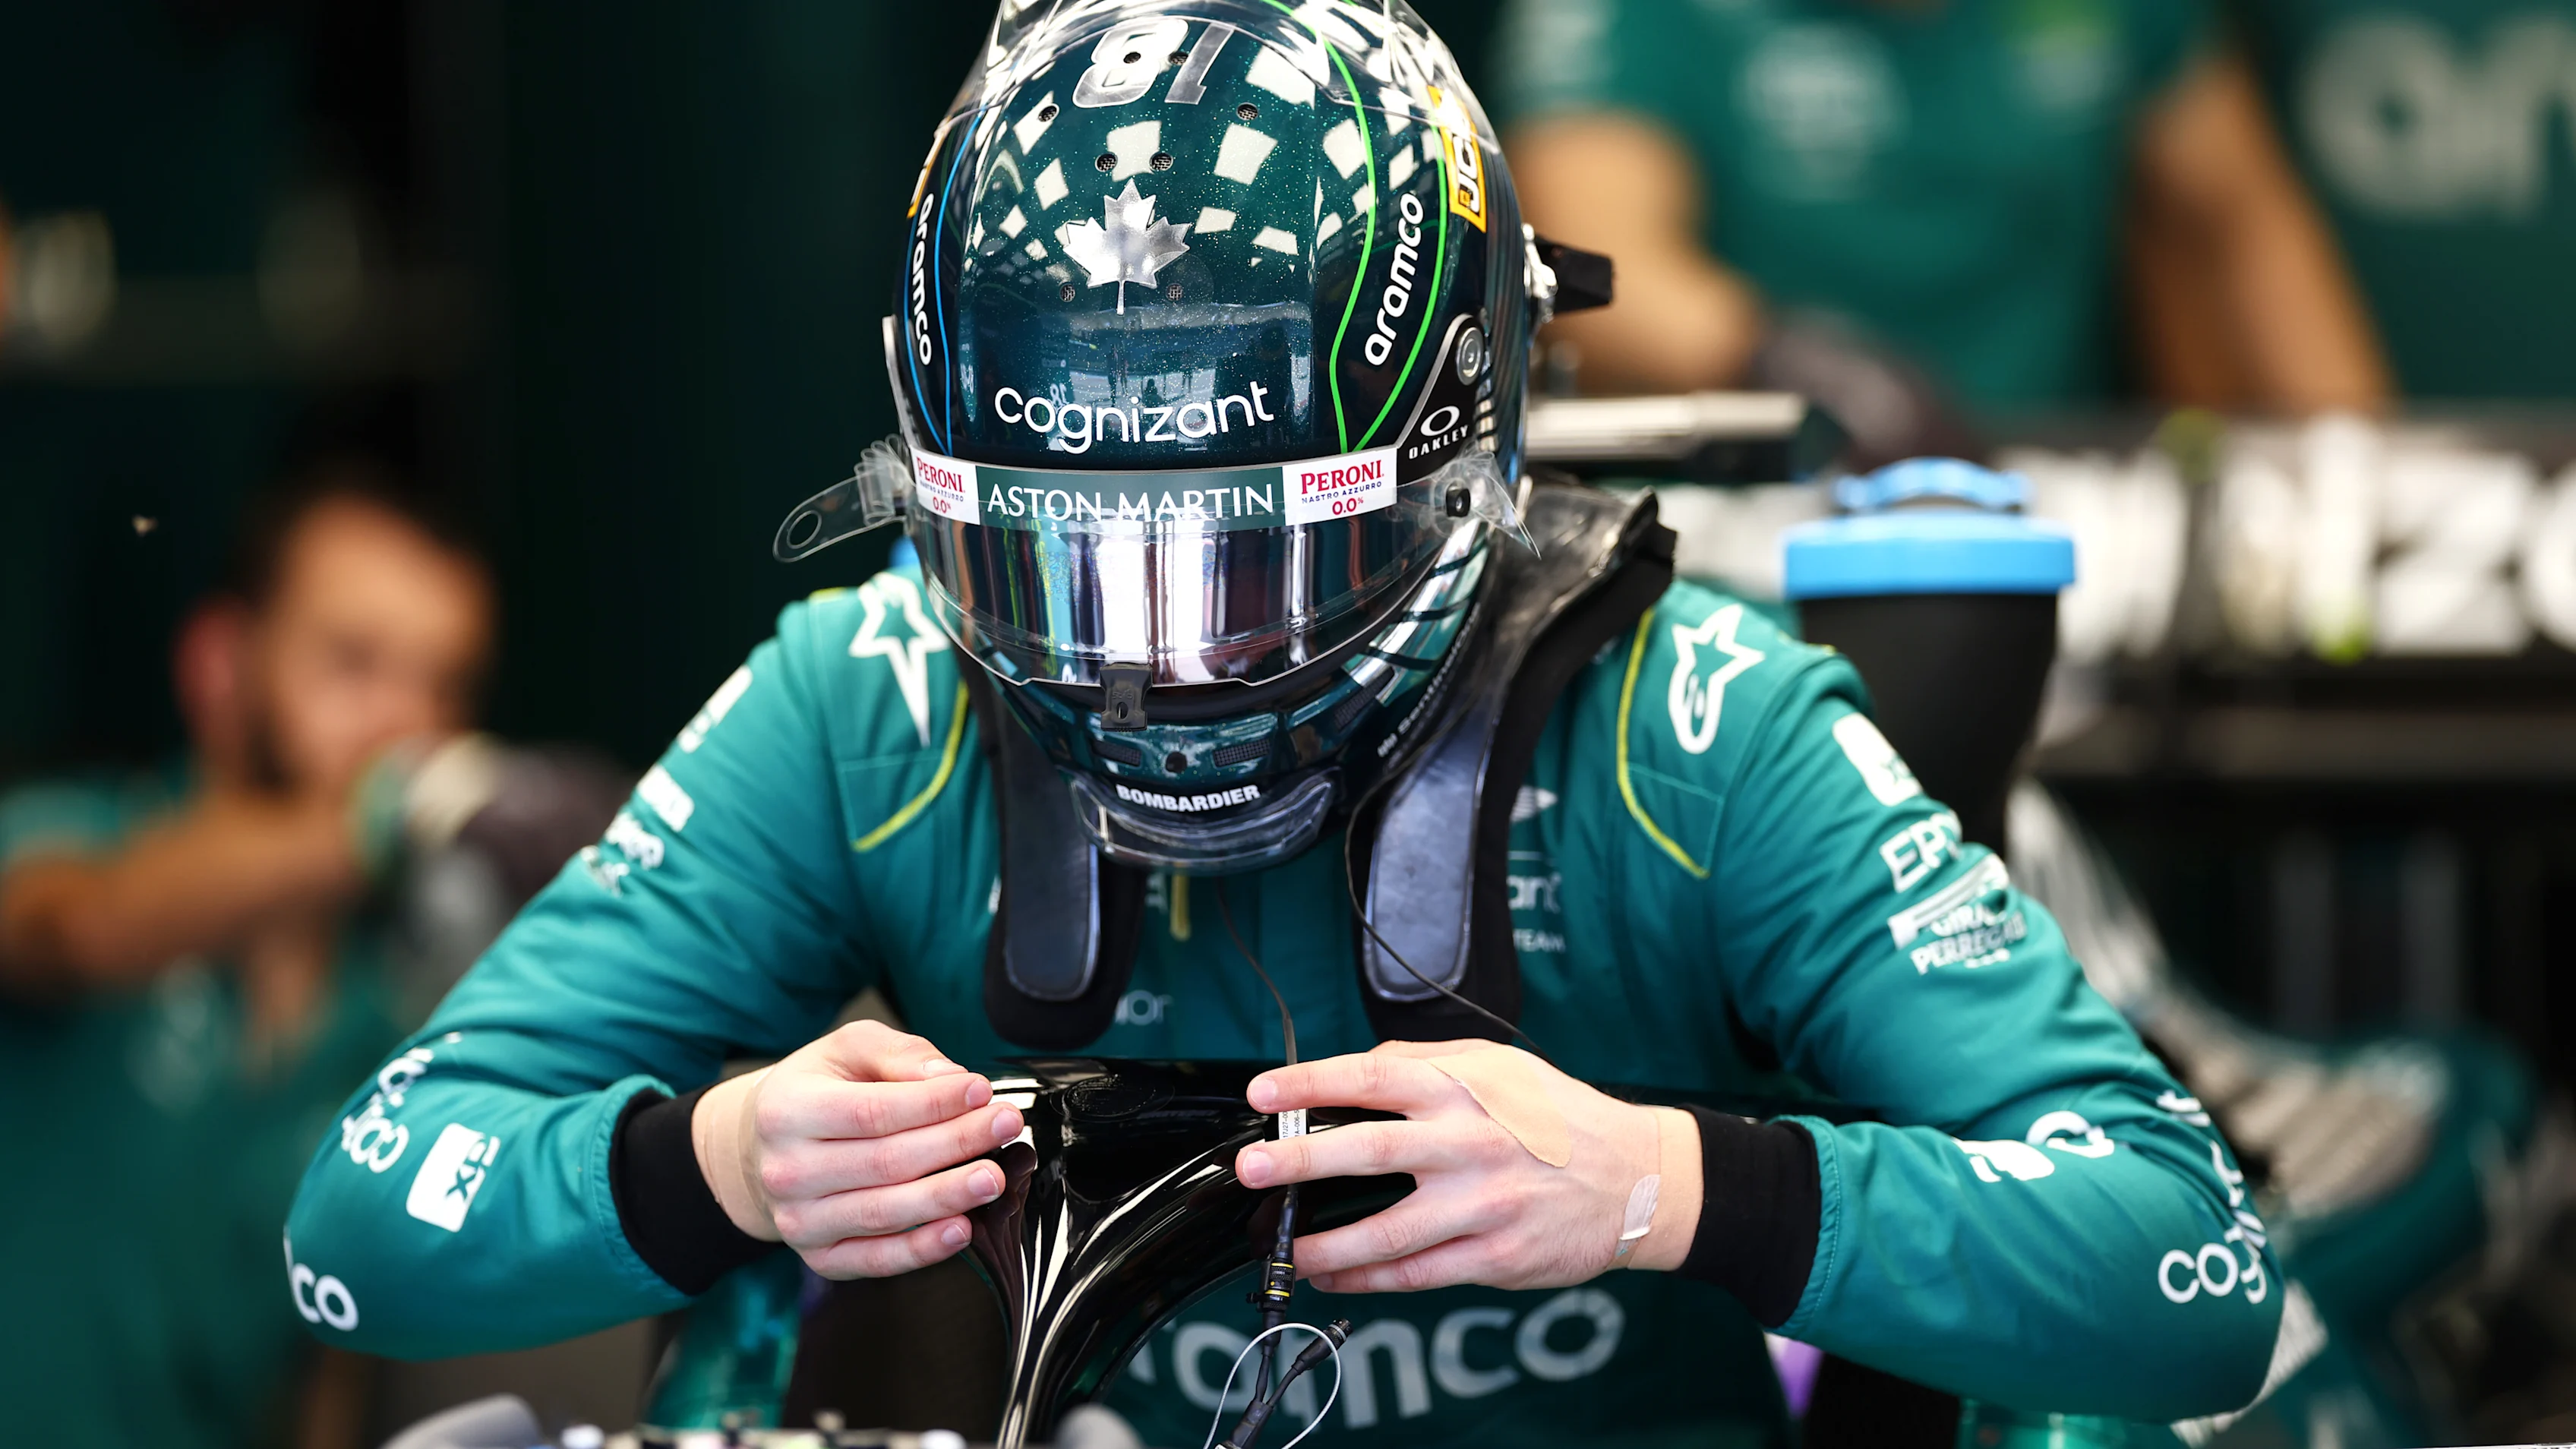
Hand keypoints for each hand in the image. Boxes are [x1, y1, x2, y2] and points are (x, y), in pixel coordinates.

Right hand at [692, 1020, 1021, 1278]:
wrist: (761, 1148)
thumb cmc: (817, 1089)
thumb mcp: (847, 1050)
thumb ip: (899, 1055)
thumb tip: (950, 1076)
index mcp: (787, 1111)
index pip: (873, 1111)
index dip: (934, 1103)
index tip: (982, 1091)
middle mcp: (786, 1171)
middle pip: (886, 1162)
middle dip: (956, 1143)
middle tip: (1005, 1126)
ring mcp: (800, 1221)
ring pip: (885, 1213)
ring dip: (948, 1196)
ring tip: (994, 1177)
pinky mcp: (819, 1257)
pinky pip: (876, 1260)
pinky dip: (922, 1251)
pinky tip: (961, 1230)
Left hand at [1233, 1041, 1699, 1292]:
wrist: (1641, 1177)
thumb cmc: (1561, 1119)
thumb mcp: (1501, 1067)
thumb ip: (1428, 1061)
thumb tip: (1361, 1067)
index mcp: (1465, 1089)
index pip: (1373, 1077)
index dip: (1311, 1084)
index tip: (1263, 1094)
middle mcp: (1471, 1143)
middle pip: (1368, 1151)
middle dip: (1299, 1162)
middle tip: (1252, 1170)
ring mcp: (1484, 1205)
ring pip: (1387, 1231)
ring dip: (1326, 1243)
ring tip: (1285, 1246)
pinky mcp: (1496, 1256)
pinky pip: (1418, 1275)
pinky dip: (1368, 1280)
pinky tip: (1335, 1277)